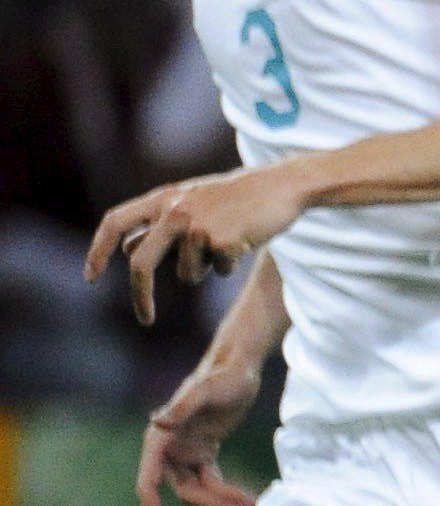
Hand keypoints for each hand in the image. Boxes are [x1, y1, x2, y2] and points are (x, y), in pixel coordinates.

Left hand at [86, 163, 312, 321]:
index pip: (115, 223)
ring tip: (225, 244)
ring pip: (188, 273)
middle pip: (141, 262)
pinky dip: (231, 265)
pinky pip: (220, 271)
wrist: (281, 186)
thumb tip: (127, 250)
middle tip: (145, 319)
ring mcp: (197, 226)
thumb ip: (159, 224)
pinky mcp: (222, 241)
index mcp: (163, 199)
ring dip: (206, 270)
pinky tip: (244, 241)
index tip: (92, 277)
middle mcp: (174, 211)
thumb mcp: (191, 203)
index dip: (98, 250)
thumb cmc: (236, 197)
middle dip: (141, 296)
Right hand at [135, 361, 264, 505]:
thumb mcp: (206, 390)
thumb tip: (158, 424)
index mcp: (160, 440)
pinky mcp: (205, 454)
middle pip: (188, 495)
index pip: (149, 485)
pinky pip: (213, 485)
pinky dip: (227, 499)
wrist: (239, 368)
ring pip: (203, 494)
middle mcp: (169, 450)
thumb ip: (183, 407)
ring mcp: (187, 454)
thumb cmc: (223, 377)